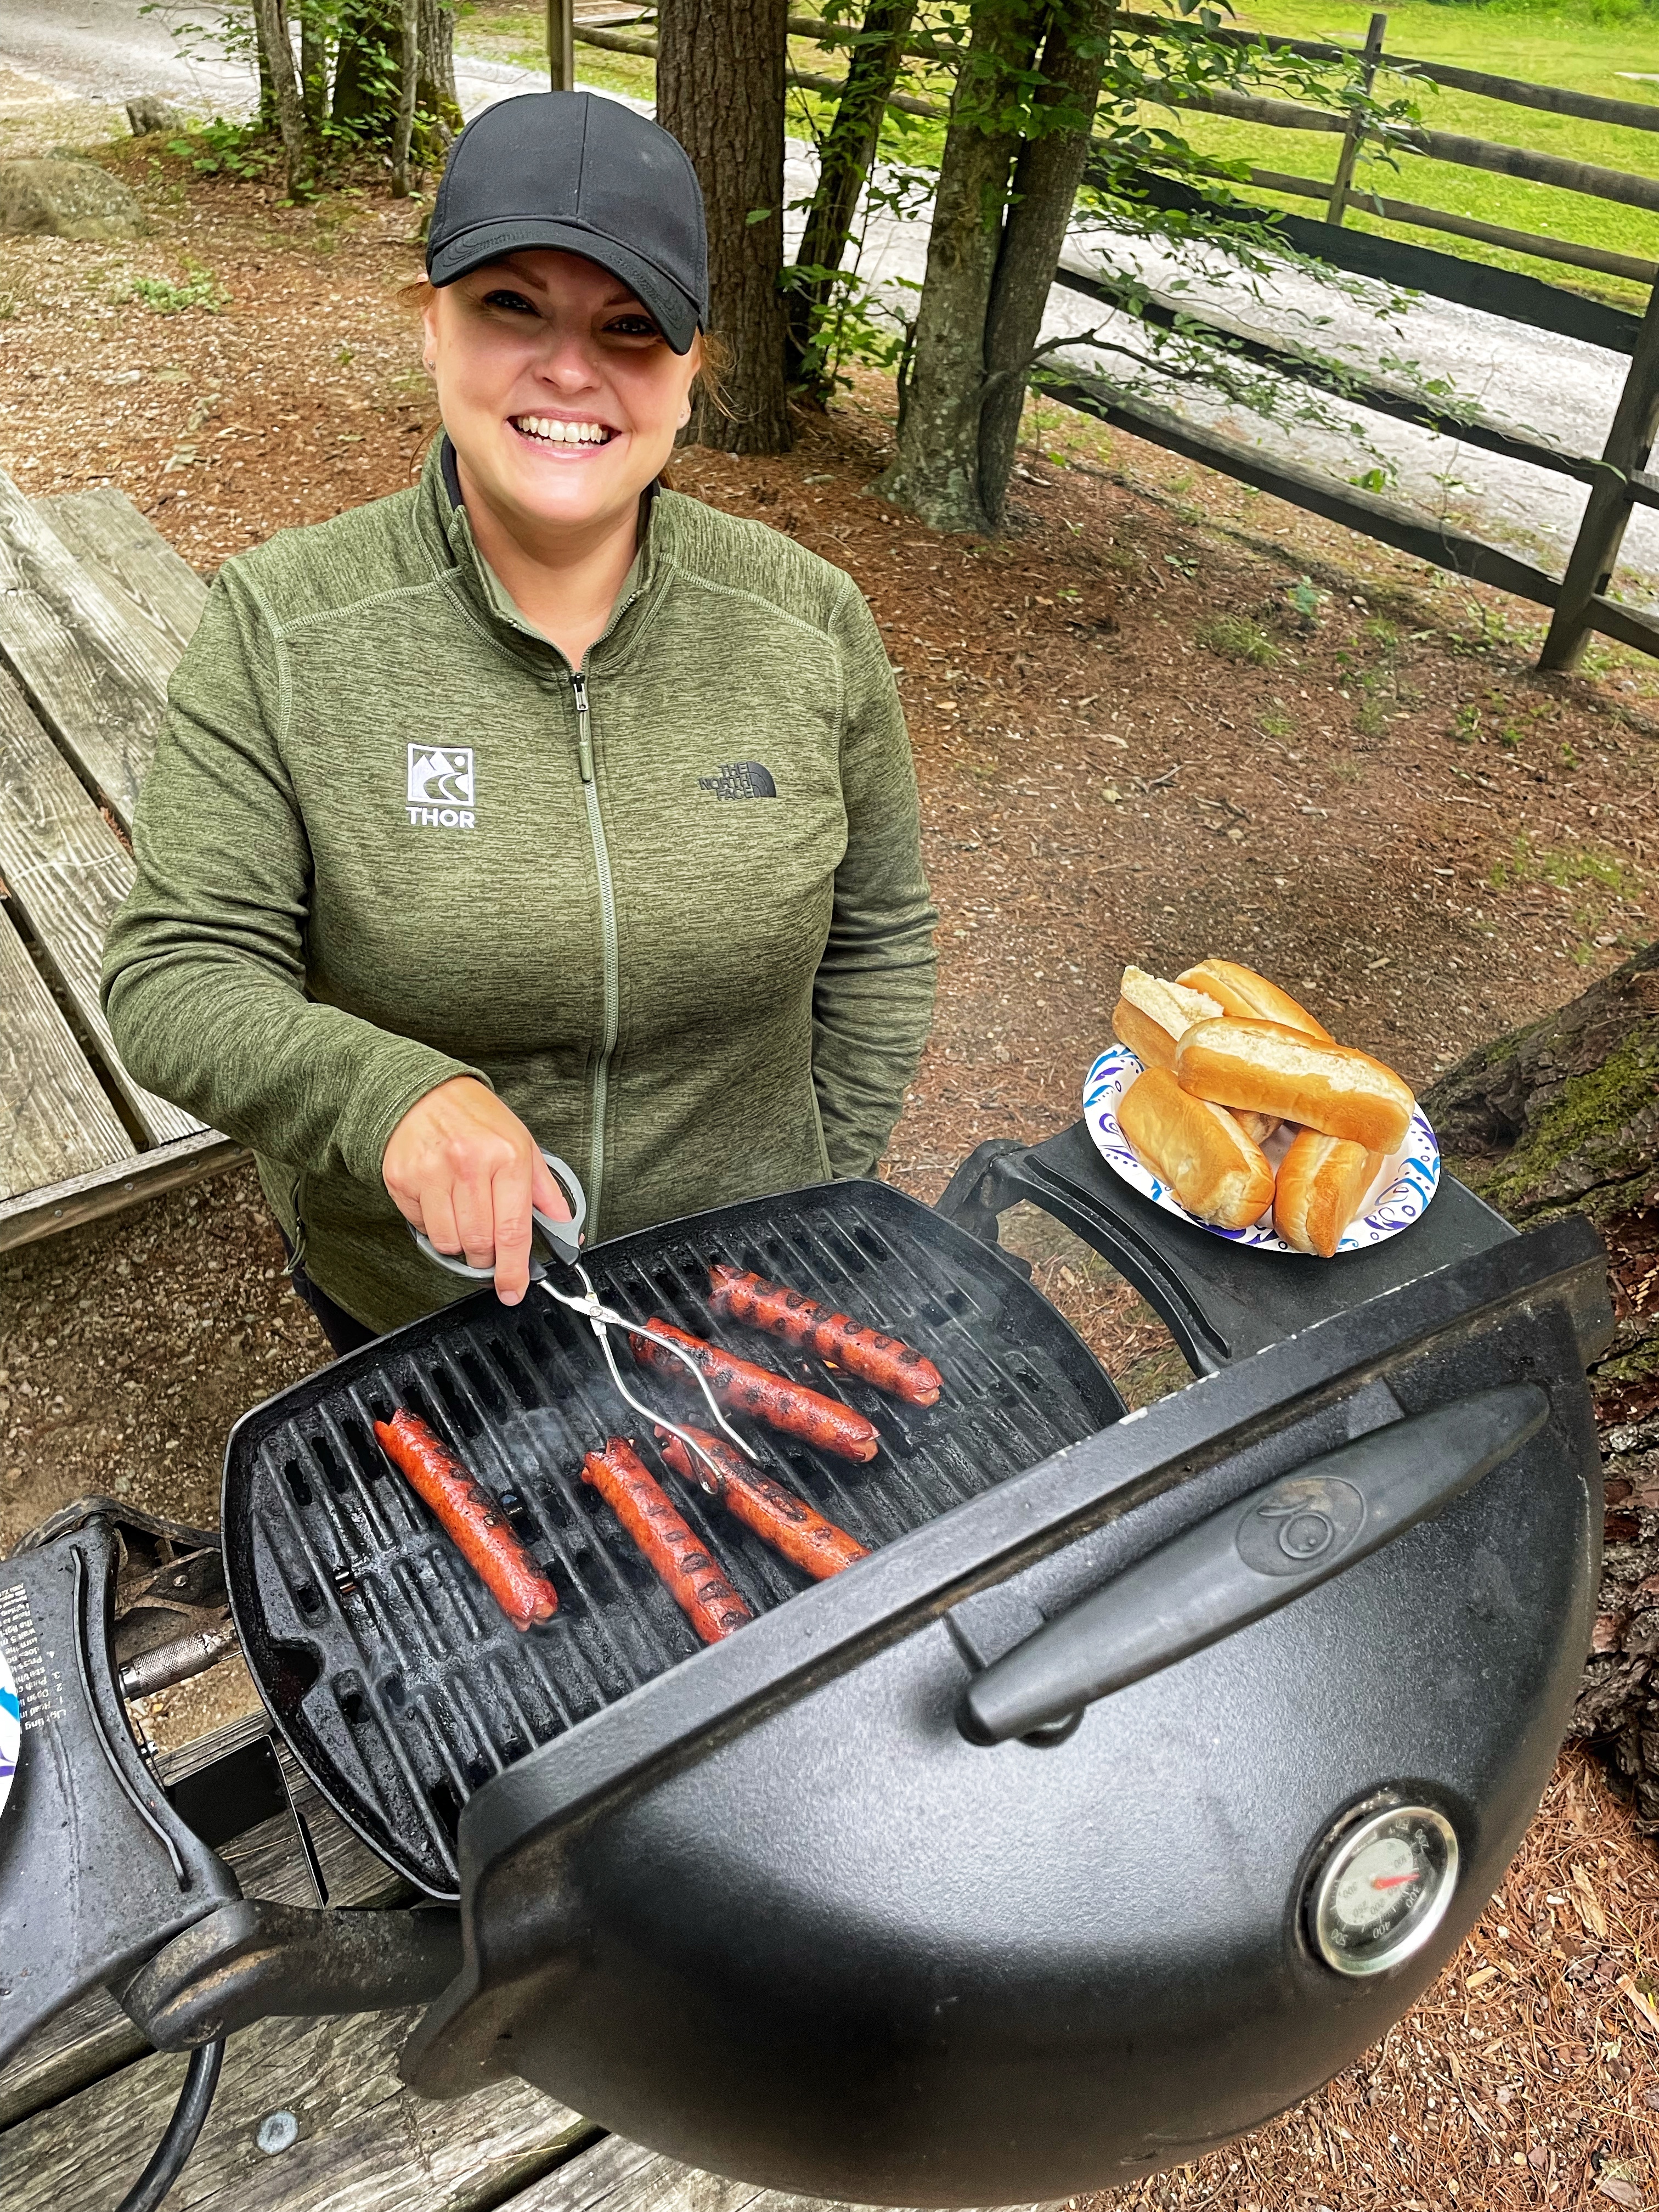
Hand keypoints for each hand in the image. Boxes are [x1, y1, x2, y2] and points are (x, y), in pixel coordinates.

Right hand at [383, 1077, 569, 1305]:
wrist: (423, 1091)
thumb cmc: (476, 1118)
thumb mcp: (523, 1144)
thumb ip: (545, 1191)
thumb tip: (566, 1227)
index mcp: (507, 1157)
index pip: (514, 1230)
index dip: (514, 1270)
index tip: (513, 1289)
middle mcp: (469, 1165)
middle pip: (480, 1244)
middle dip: (487, 1258)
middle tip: (489, 1248)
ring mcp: (432, 1173)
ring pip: (450, 1242)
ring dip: (460, 1245)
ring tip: (465, 1219)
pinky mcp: (403, 1180)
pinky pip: (423, 1228)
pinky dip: (435, 1227)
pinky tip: (441, 1202)